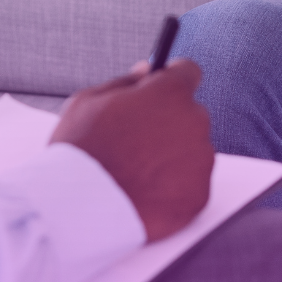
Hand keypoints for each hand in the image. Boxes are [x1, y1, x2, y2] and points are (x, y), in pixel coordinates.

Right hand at [51, 60, 213, 242]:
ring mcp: (200, 161)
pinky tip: (146, 191)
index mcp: (169, 93)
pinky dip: (175, 186)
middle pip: (189, 114)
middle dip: (169, 122)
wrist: (81, 210)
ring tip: (136, 171)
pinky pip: (192, 183)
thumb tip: (146, 71)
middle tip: (137, 140)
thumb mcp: (89, 101)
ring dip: (173, 155)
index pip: (188, 72)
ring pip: (192, 150)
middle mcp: (194, 122)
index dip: (170, 81)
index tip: (161, 91)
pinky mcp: (199, 195)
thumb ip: (124, 82)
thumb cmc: (81, 152)